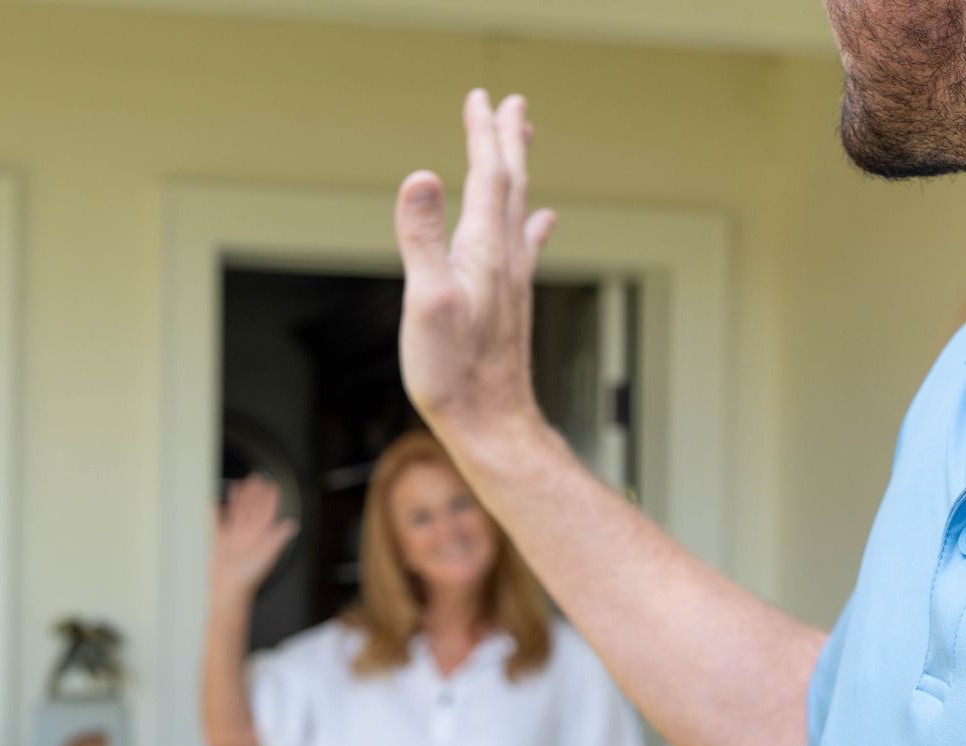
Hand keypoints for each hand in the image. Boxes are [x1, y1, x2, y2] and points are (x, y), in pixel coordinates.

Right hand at [211, 475, 296, 598]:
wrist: (225, 586)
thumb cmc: (248, 576)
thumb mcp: (267, 555)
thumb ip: (278, 538)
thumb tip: (292, 525)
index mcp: (260, 537)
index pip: (266, 514)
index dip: (270, 500)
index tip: (273, 487)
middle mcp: (247, 535)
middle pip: (251, 509)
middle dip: (254, 493)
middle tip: (257, 478)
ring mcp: (232, 536)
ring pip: (236, 512)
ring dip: (239, 498)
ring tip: (241, 484)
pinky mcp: (217, 539)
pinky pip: (217, 520)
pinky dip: (217, 510)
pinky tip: (218, 500)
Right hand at [394, 90, 558, 462]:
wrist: (492, 426)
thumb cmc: (454, 374)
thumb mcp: (426, 302)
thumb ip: (422, 238)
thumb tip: (422, 175)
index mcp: (483, 252)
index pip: (487, 177)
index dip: (484, 135)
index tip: (481, 98)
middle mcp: (505, 260)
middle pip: (511, 186)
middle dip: (508, 142)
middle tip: (512, 103)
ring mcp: (512, 282)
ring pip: (520, 210)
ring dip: (519, 173)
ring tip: (523, 144)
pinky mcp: (511, 304)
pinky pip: (525, 246)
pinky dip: (532, 222)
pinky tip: (543, 220)